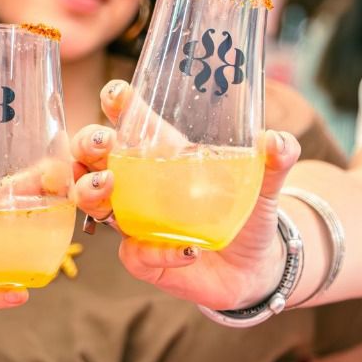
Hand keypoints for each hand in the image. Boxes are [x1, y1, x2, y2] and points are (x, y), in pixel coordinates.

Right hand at [72, 79, 301, 309]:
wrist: (253, 266)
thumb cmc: (247, 213)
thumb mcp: (265, 183)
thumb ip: (276, 160)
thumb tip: (277, 141)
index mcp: (163, 155)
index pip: (130, 120)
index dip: (117, 104)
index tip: (118, 95)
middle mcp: (138, 185)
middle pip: (93, 156)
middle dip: (85, 145)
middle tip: (101, 143)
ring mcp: (135, 220)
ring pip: (91, 200)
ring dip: (91, 190)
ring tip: (109, 186)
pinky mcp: (143, 257)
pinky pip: (134, 253)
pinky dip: (155, 251)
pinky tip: (186, 250)